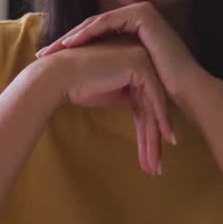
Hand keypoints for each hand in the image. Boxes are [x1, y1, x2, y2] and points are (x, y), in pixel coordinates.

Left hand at [35, 2, 208, 108]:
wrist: (184, 91)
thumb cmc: (158, 91)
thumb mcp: (126, 76)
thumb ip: (109, 69)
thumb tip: (81, 78)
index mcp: (134, 28)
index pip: (96, 36)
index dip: (72, 49)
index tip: (51, 62)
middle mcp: (138, 15)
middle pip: (94, 28)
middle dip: (67, 42)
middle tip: (44, 54)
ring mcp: (141, 12)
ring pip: (97, 23)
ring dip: (73, 36)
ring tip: (53, 50)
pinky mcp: (142, 14)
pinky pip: (107, 22)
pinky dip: (88, 32)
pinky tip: (70, 44)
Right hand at [37, 39, 176, 175]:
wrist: (58, 76)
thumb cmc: (78, 86)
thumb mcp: (109, 94)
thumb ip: (127, 98)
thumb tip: (143, 113)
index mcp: (133, 61)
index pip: (145, 101)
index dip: (147, 130)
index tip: (150, 155)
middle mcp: (141, 56)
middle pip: (151, 104)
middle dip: (153, 138)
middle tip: (155, 167)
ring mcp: (142, 57)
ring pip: (155, 104)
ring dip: (156, 137)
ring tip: (156, 166)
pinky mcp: (140, 64)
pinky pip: (154, 97)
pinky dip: (160, 120)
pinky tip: (164, 140)